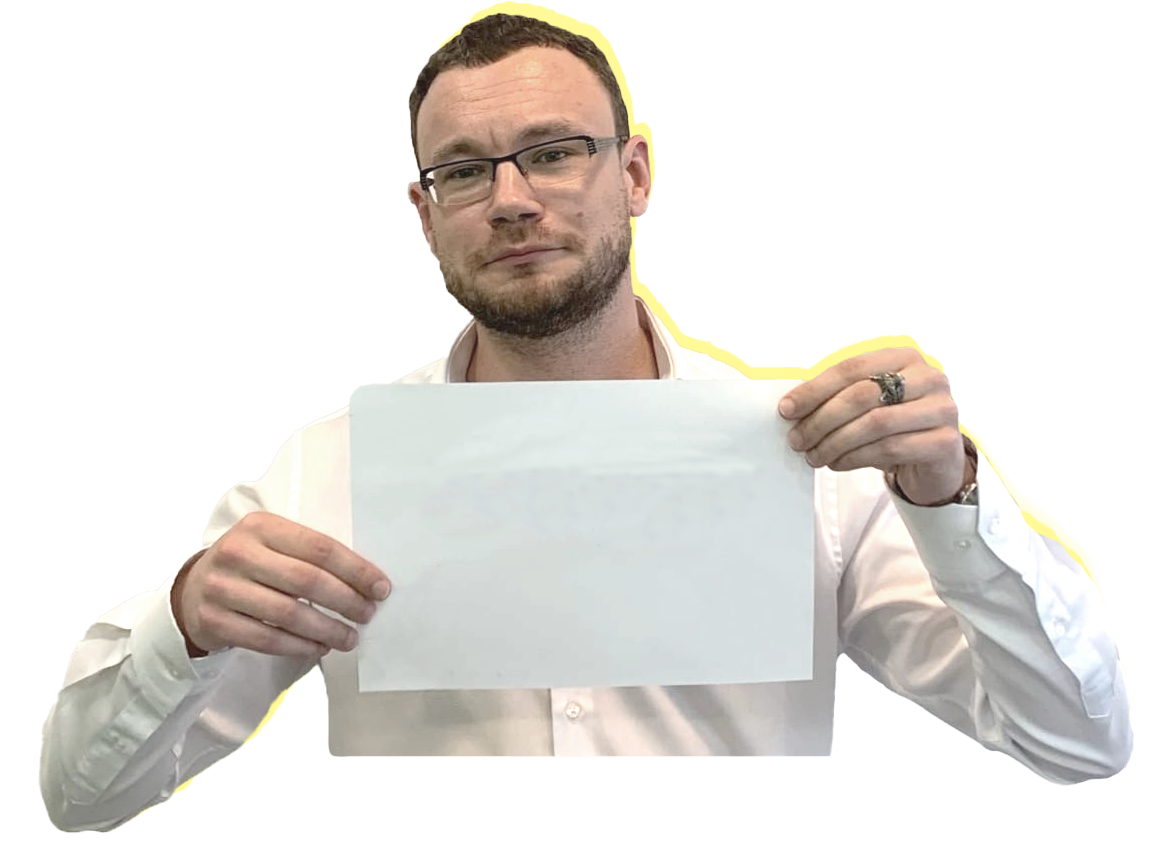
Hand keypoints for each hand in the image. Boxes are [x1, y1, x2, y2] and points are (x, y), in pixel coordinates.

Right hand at [170, 512, 390, 658]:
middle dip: (346, 601)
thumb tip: (366, 583)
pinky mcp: (214, 621)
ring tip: (350, 638)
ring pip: (288, 614)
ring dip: (327, 629)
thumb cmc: (250, 565)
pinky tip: (320, 648)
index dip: (356, 570)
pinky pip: (266, 639)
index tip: (381, 588)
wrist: (192, 590)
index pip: (320, 548)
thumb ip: (310, 556)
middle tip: (368, 615)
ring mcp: (222, 588)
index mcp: (261, 526)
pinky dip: (299, 646)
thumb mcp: (273, 545)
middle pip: (306, 581)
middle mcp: (239, 552)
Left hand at [778, 347, 968, 505]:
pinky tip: (838, 462)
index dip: (814, 389)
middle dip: (821, 419)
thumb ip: (837, 395)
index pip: (851, 367)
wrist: (936, 459)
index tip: (788, 409)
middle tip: (798, 438)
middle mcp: (928, 376)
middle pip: (861, 395)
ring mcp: (941, 408)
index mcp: (904, 356)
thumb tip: (793, 405)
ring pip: (874, 424)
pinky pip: (889, 449)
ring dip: (835, 442)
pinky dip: (855, 458)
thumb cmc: (898, 425)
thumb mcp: (869, 402)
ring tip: (815, 455)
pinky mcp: (945, 442)